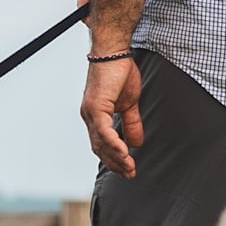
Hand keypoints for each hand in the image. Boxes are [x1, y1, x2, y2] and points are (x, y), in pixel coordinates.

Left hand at [79, 23, 146, 179]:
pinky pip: (104, 131)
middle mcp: (89, 117)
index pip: (102, 144)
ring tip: (129, 168)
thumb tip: (136, 143)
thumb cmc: (120, 72)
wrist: (114, 51)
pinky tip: (124, 153)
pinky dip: (113, 144)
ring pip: (101, 143)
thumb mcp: (129, 103)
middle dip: (115, 164)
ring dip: (115, 158)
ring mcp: (90, 112)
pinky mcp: (96, 106)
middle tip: (130, 174)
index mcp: (96, 116)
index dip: (114, 159)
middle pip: (100, 148)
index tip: (128, 170)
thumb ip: (131, 123)